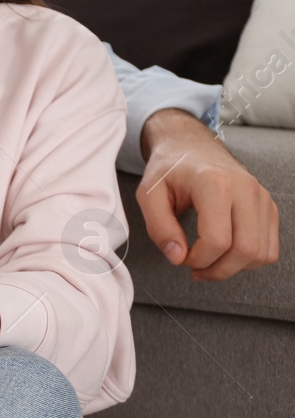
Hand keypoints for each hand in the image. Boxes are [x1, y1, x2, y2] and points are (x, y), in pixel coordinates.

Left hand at [138, 108, 279, 280]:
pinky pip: (269, 249)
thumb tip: (177, 257)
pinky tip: (224, 254)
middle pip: (245, 250)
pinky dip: (248, 261)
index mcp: (214, 183)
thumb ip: (159, 227)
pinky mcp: (269, 207)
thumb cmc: (169, 170)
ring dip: (234, 268)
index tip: (179, 257)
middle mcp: (245, 189)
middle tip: (194, 267)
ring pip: (261, 253)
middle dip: (217, 270)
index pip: (218, 240)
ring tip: (208, 261)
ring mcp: (261, 198)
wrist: (191, 147)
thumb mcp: (148, 194)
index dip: (197, 259)